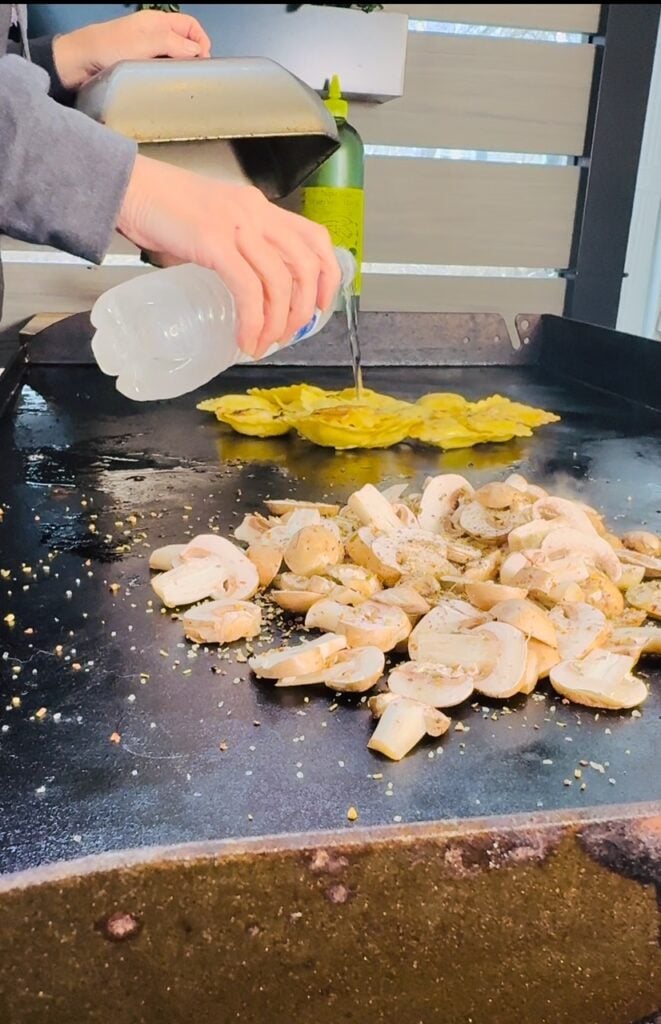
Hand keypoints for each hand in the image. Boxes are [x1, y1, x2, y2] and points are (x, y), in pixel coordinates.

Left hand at [53, 11, 210, 90]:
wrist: (78, 65)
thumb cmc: (108, 48)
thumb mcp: (144, 42)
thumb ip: (172, 44)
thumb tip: (198, 52)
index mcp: (157, 22)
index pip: (191, 27)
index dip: (202, 42)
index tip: (204, 63)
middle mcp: (154, 36)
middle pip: (185, 45)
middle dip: (194, 59)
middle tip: (195, 79)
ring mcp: (146, 54)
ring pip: (173, 61)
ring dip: (180, 72)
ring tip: (183, 88)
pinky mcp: (138, 70)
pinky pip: (160, 73)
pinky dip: (167, 80)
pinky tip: (167, 91)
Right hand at [117, 155, 340, 357]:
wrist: (128, 188)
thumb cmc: (163, 209)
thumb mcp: (214, 223)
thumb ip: (235, 249)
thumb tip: (244, 292)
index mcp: (260, 208)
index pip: (314, 238)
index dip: (328, 276)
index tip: (320, 306)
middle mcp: (256, 213)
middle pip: (304, 266)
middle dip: (303, 310)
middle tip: (287, 335)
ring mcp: (236, 226)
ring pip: (279, 282)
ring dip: (276, 323)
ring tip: (261, 344)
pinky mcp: (213, 242)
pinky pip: (247, 289)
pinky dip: (252, 320)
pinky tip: (245, 338)